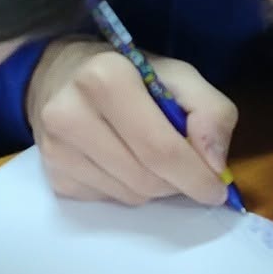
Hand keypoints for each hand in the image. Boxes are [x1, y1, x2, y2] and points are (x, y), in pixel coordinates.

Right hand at [27, 36, 236, 205]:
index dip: (197, 176)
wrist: (57, 76)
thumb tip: (215, 163)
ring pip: (130, 196)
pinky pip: (109, 201)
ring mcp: (57, 150)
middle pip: (147, 179)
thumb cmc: (126, 72)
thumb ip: (210, 109)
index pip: (161, 149)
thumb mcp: (176, 74)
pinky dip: (128, 188)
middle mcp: (71, 114)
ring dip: (153, 186)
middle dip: (177, 182)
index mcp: (105, 79)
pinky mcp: (54, 177)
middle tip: (188, 170)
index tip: (217, 188)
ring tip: (149, 156)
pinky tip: (122, 162)